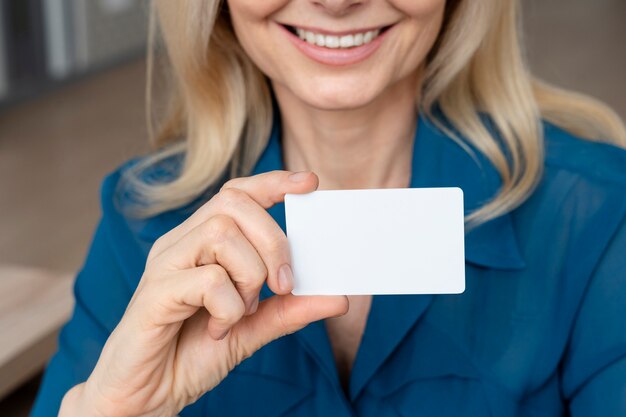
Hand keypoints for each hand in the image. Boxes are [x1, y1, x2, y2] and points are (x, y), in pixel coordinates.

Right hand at [61, 170, 348, 416]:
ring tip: (242, 310)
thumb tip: (338, 297)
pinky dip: (228, 307)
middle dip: (272, 241)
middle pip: (233, 205)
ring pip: (220, 234)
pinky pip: (207, 279)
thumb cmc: (192, 353)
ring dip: (249, 276)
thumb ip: (290, 309)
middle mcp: (179, 244)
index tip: (310, 182)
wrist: (146, 397)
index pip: (236, 194)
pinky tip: (219, 329)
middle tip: (283, 284)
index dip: (273, 182)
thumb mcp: (253, 328)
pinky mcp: (154, 294)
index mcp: (200, 243)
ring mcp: (164, 265)